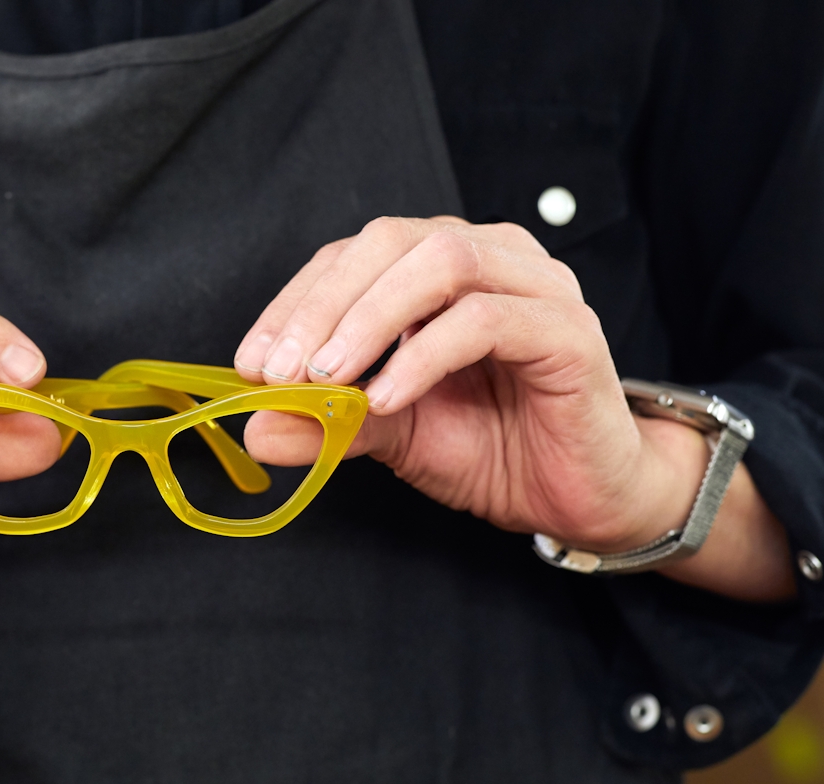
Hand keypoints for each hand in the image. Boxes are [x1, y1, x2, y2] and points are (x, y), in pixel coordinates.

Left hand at [234, 217, 793, 599]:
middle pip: (390, 242)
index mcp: (438, 270)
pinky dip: (423, 355)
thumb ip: (327, 421)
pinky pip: (485, 320)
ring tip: (327, 378)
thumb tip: (254, 428)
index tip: (251, 362)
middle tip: (278, 371)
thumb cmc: (492, 447)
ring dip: (369, 318)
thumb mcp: (389, 433)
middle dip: (322, 304)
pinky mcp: (568, 331)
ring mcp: (533, 288)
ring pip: (440, 261)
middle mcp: (488, 258)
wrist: (578, 496)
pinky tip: (386, 396)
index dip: (294, 302)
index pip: (352, 257)